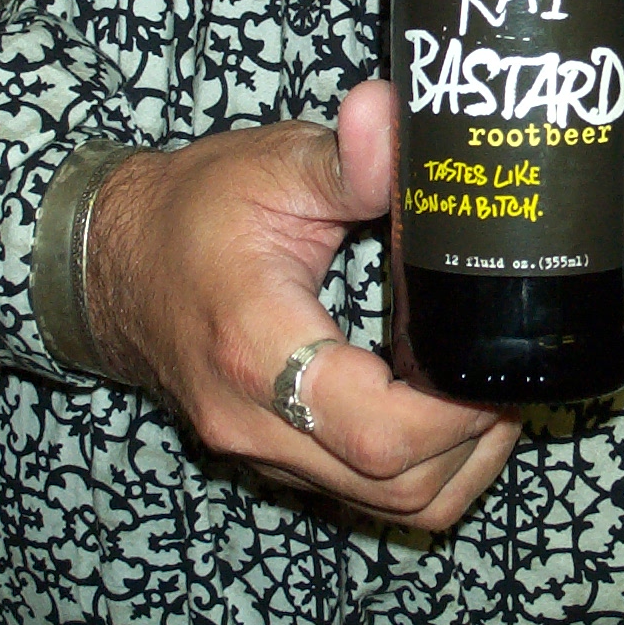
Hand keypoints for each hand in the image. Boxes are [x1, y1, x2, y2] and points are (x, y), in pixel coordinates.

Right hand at [85, 81, 519, 530]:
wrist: (115, 262)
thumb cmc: (192, 211)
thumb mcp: (269, 167)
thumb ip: (342, 159)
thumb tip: (395, 117)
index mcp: (257, 350)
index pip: (378, 431)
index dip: (458, 411)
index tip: (495, 358)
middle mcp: (257, 422)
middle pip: (398, 487)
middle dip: (474, 439)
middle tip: (507, 371)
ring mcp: (263, 454)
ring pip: (390, 507)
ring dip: (457, 464)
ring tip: (484, 392)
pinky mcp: (275, 460)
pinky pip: (366, 494)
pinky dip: (421, 467)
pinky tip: (442, 407)